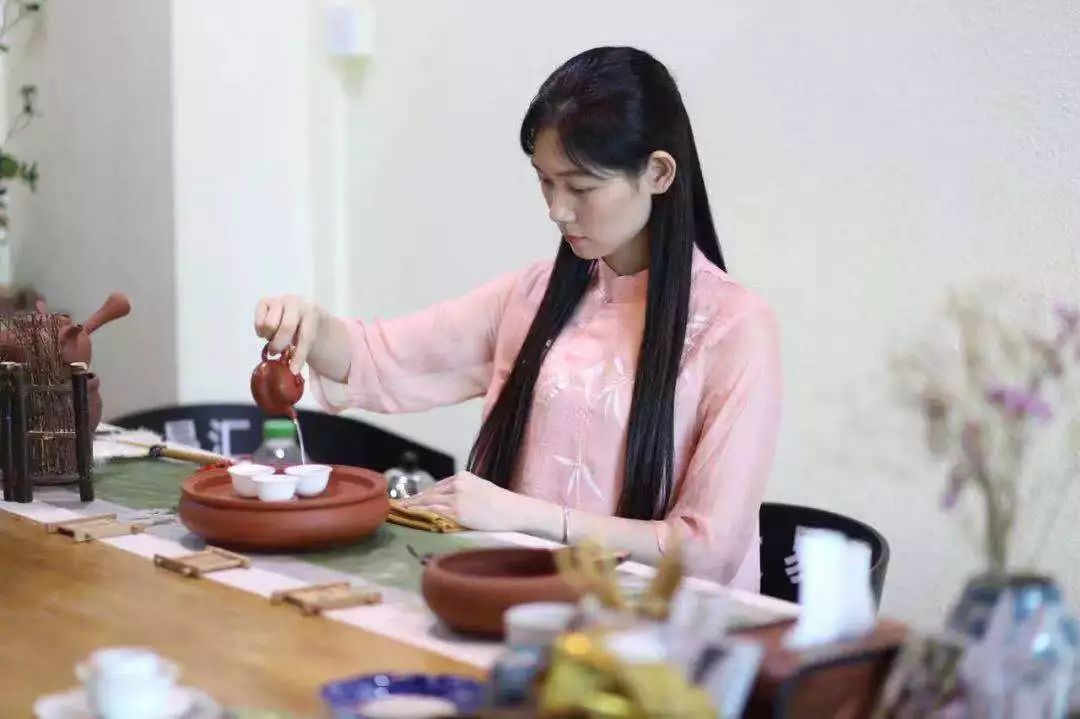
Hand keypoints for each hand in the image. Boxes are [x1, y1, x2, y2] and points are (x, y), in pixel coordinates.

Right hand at [254, 295, 323, 372]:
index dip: (299, 355)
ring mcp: (279, 300)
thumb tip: (291, 372)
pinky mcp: (264, 301)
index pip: (306, 335)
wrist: (299, 312)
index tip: (293, 370)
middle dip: (280, 344)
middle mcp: (295, 302)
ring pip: (269, 325)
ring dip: (270, 337)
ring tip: (275, 338)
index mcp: (311, 311)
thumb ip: (302, 349)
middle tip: (276, 352)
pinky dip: (261, 331)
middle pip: (286, 327)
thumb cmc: (304, 329)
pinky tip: (268, 332)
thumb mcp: (308, 338)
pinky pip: (258, 322)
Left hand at [400, 471, 534, 531]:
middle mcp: (458, 484)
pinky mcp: (459, 512)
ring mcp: (457, 498)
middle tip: (398, 507)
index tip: (410, 501)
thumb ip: (465, 493)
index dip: (422, 496)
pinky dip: (420, 514)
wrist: (516, 511)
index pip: (437, 487)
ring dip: (412, 508)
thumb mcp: (482, 490)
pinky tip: (411, 517)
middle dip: (413, 501)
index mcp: (463, 477)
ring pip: (428, 502)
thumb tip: (449, 502)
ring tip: (400, 513)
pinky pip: (435, 513)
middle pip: (430, 494)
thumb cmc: (503, 504)